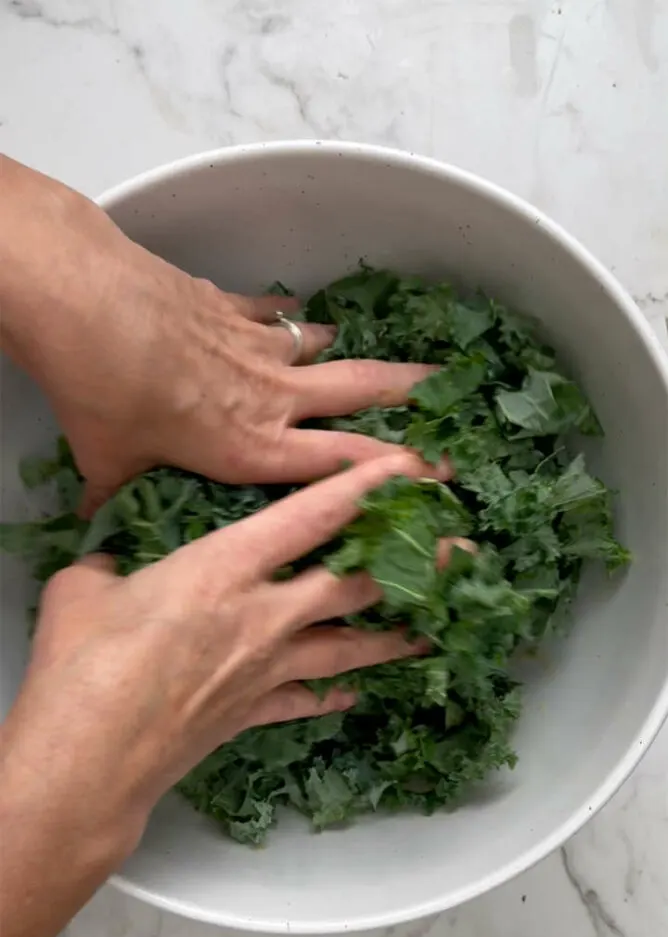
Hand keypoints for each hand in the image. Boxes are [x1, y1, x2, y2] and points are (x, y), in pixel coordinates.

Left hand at [0, 158, 440, 514]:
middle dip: (411, 393)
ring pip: (328, 351)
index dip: (397, 471)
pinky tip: (296, 316)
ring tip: (380, 360)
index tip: (437, 473)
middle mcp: (270, 397)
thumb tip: (93, 521)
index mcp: (253, 447)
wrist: (85, 302)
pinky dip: (291, 320)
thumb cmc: (103, 389)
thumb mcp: (110, 460)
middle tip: (448, 392)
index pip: (344, 465)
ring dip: (355, 356)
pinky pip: (276, 315)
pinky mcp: (233, 307)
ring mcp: (257, 347)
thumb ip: (114, 495)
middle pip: (361, 392)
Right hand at [2, 453, 434, 858]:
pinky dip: (333, 696)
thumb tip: (113, 567)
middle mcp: (263, 615)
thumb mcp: (86, 588)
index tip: (413, 468)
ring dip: (395, 635)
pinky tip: (354, 696)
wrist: (88, 760)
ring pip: (350, 646)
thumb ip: (112, 566)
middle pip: (357, 584)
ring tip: (435, 627)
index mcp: (225, 568)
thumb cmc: (84, 665)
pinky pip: (308, 700)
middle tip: (462, 550)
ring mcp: (265, 669)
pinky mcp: (253, 713)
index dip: (368, 486)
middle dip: (415, 564)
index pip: (313, 516)